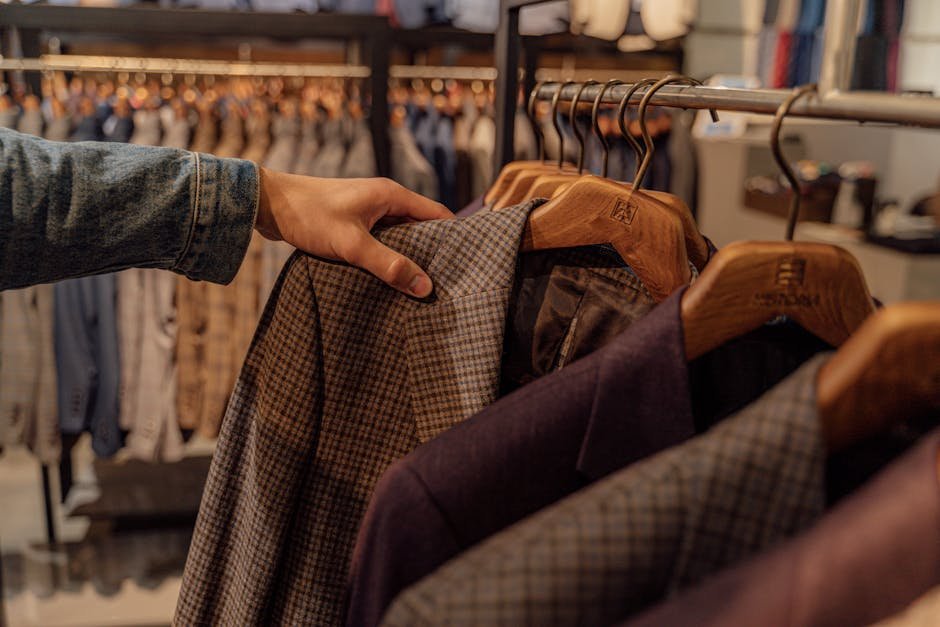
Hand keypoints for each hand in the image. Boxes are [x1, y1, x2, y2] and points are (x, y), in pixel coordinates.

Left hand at [255, 168, 452, 297]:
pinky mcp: (352, 221)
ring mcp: (367, 209)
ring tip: (418, 284)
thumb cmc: (309, 216)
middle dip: (431, 252)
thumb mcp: (352, 245)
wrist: (267, 204)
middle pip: (420, 226)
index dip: (453, 238)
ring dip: (406, 256)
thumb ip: (388, 265)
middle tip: (443, 282)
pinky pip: (381, 239)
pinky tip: (387, 277)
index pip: (437, 215)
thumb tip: (424, 286)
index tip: (463, 264)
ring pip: (400, 235)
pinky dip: (387, 256)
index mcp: (391, 194)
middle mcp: (384, 198)